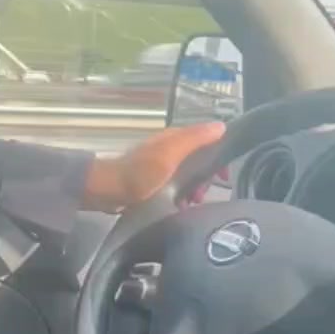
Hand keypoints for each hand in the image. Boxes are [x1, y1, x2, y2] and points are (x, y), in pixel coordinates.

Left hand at [83, 122, 224, 211]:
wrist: (110, 190)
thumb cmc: (142, 172)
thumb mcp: (171, 153)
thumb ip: (195, 139)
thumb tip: (221, 126)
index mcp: (174, 138)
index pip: (206, 142)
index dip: (218, 158)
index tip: (224, 177)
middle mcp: (168, 149)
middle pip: (198, 161)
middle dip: (205, 178)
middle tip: (201, 195)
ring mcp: (159, 166)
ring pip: (187, 176)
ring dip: (193, 190)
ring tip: (191, 203)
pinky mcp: (152, 182)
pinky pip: (175, 188)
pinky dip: (181, 197)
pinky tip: (180, 207)